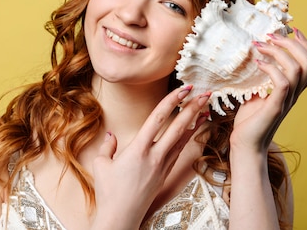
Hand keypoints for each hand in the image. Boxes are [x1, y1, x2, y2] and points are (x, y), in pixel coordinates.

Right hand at [90, 85, 209, 228]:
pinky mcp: (165, 174)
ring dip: (194, 122)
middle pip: (178, 127)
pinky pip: (179, 151)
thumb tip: (111, 135)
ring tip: (205, 108)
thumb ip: (108, 146)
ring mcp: (162, 166)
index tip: (183, 89)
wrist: (121, 218)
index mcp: (138, 149)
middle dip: (192, 108)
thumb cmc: (109, 194)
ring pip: (182, 139)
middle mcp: (154, 156)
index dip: (172, 101)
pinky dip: (188, 138)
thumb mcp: (101, 165)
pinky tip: (193, 130)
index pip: (158, 118)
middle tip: (205, 93)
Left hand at [231, 28, 306, 152]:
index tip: (293, 30)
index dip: (306, 44)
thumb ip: (260, 78)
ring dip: (279, 51)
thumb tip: (254, 58)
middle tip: (272, 35)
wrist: (245, 145)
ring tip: (260, 44)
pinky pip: (283, 82)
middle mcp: (295, 94)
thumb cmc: (250, 121)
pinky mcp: (276, 107)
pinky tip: (258, 63)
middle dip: (293, 44)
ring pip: (298, 69)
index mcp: (294, 90)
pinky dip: (271, 68)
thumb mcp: (256, 93)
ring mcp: (287, 101)